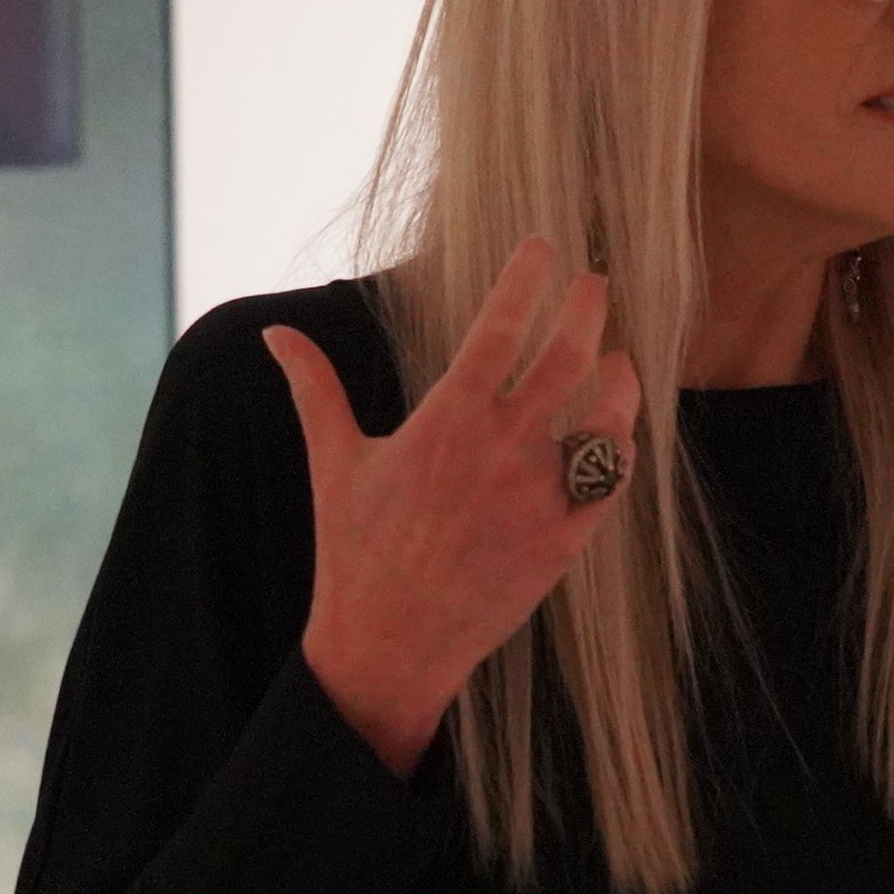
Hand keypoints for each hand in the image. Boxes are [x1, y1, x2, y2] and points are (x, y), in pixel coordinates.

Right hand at [261, 238, 644, 776]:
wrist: (389, 645)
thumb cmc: (355, 551)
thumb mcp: (333, 462)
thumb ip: (315, 388)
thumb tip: (276, 332)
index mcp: (447, 421)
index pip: (502, 325)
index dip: (529, 277)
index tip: (545, 248)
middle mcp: (501, 451)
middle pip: (569, 356)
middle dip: (588, 307)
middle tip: (595, 284)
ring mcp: (538, 497)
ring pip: (605, 416)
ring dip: (618, 378)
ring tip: (615, 359)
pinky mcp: (563, 541)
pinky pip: (610, 479)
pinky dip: (618, 446)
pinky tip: (614, 430)